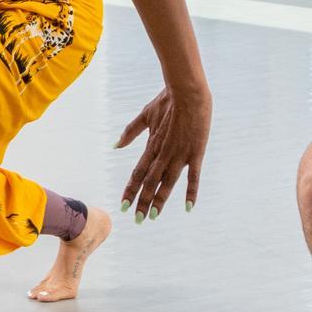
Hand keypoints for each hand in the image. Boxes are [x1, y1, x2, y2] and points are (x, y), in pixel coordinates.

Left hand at [114, 83, 209, 219]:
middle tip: (137, 219)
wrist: (187, 92)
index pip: (137, 173)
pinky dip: (191, 192)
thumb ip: (130, 132)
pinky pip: (193, 176)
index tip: (123, 205)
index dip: (130, 190)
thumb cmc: (167, 100)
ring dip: (160, 200)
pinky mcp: (195, 152)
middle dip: (143, 202)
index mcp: (151, 146)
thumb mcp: (145, 115)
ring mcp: (179, 155)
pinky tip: (188, 207)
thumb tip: (115, 144)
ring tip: (153, 216)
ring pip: (167, 183)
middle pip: (150, 182)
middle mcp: (163, 154)